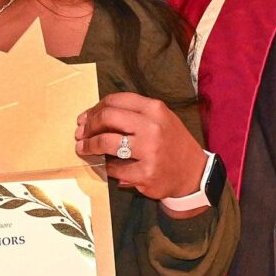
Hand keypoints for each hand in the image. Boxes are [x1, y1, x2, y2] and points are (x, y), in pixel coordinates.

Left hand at [75, 92, 206, 202]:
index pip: (115, 100)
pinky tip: (106, 166)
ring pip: (106, 143)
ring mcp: (149, 151)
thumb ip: (134, 114)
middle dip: (88, 126)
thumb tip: (96, 115)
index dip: (95, 108)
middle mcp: (152, 127)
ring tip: (83, 148)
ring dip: (89, 146)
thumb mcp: (161, 118)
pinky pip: (114, 168)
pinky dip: (106, 167)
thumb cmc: (173, 143)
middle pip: (107, 117)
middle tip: (80, 133)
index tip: (86, 117)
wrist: (194, 173)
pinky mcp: (145, 174)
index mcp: (154, 109)